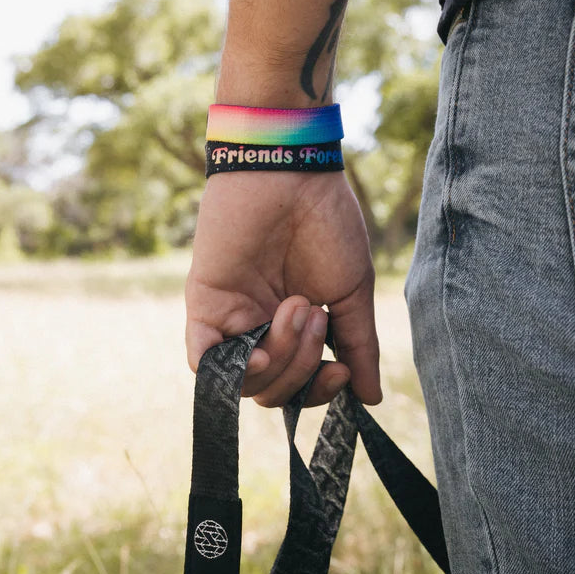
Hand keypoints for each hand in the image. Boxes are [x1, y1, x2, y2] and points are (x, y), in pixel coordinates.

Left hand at [185, 170, 380, 407]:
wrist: (292, 175)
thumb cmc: (326, 224)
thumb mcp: (350, 292)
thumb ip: (358, 345)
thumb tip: (371, 398)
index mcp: (293, 329)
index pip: (299, 386)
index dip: (319, 391)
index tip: (340, 369)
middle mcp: (259, 329)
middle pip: (272, 391)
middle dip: (302, 369)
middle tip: (315, 316)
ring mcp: (231, 319)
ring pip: (244, 382)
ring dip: (281, 359)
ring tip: (297, 307)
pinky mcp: (204, 305)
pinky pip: (203, 363)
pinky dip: (232, 373)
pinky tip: (260, 355)